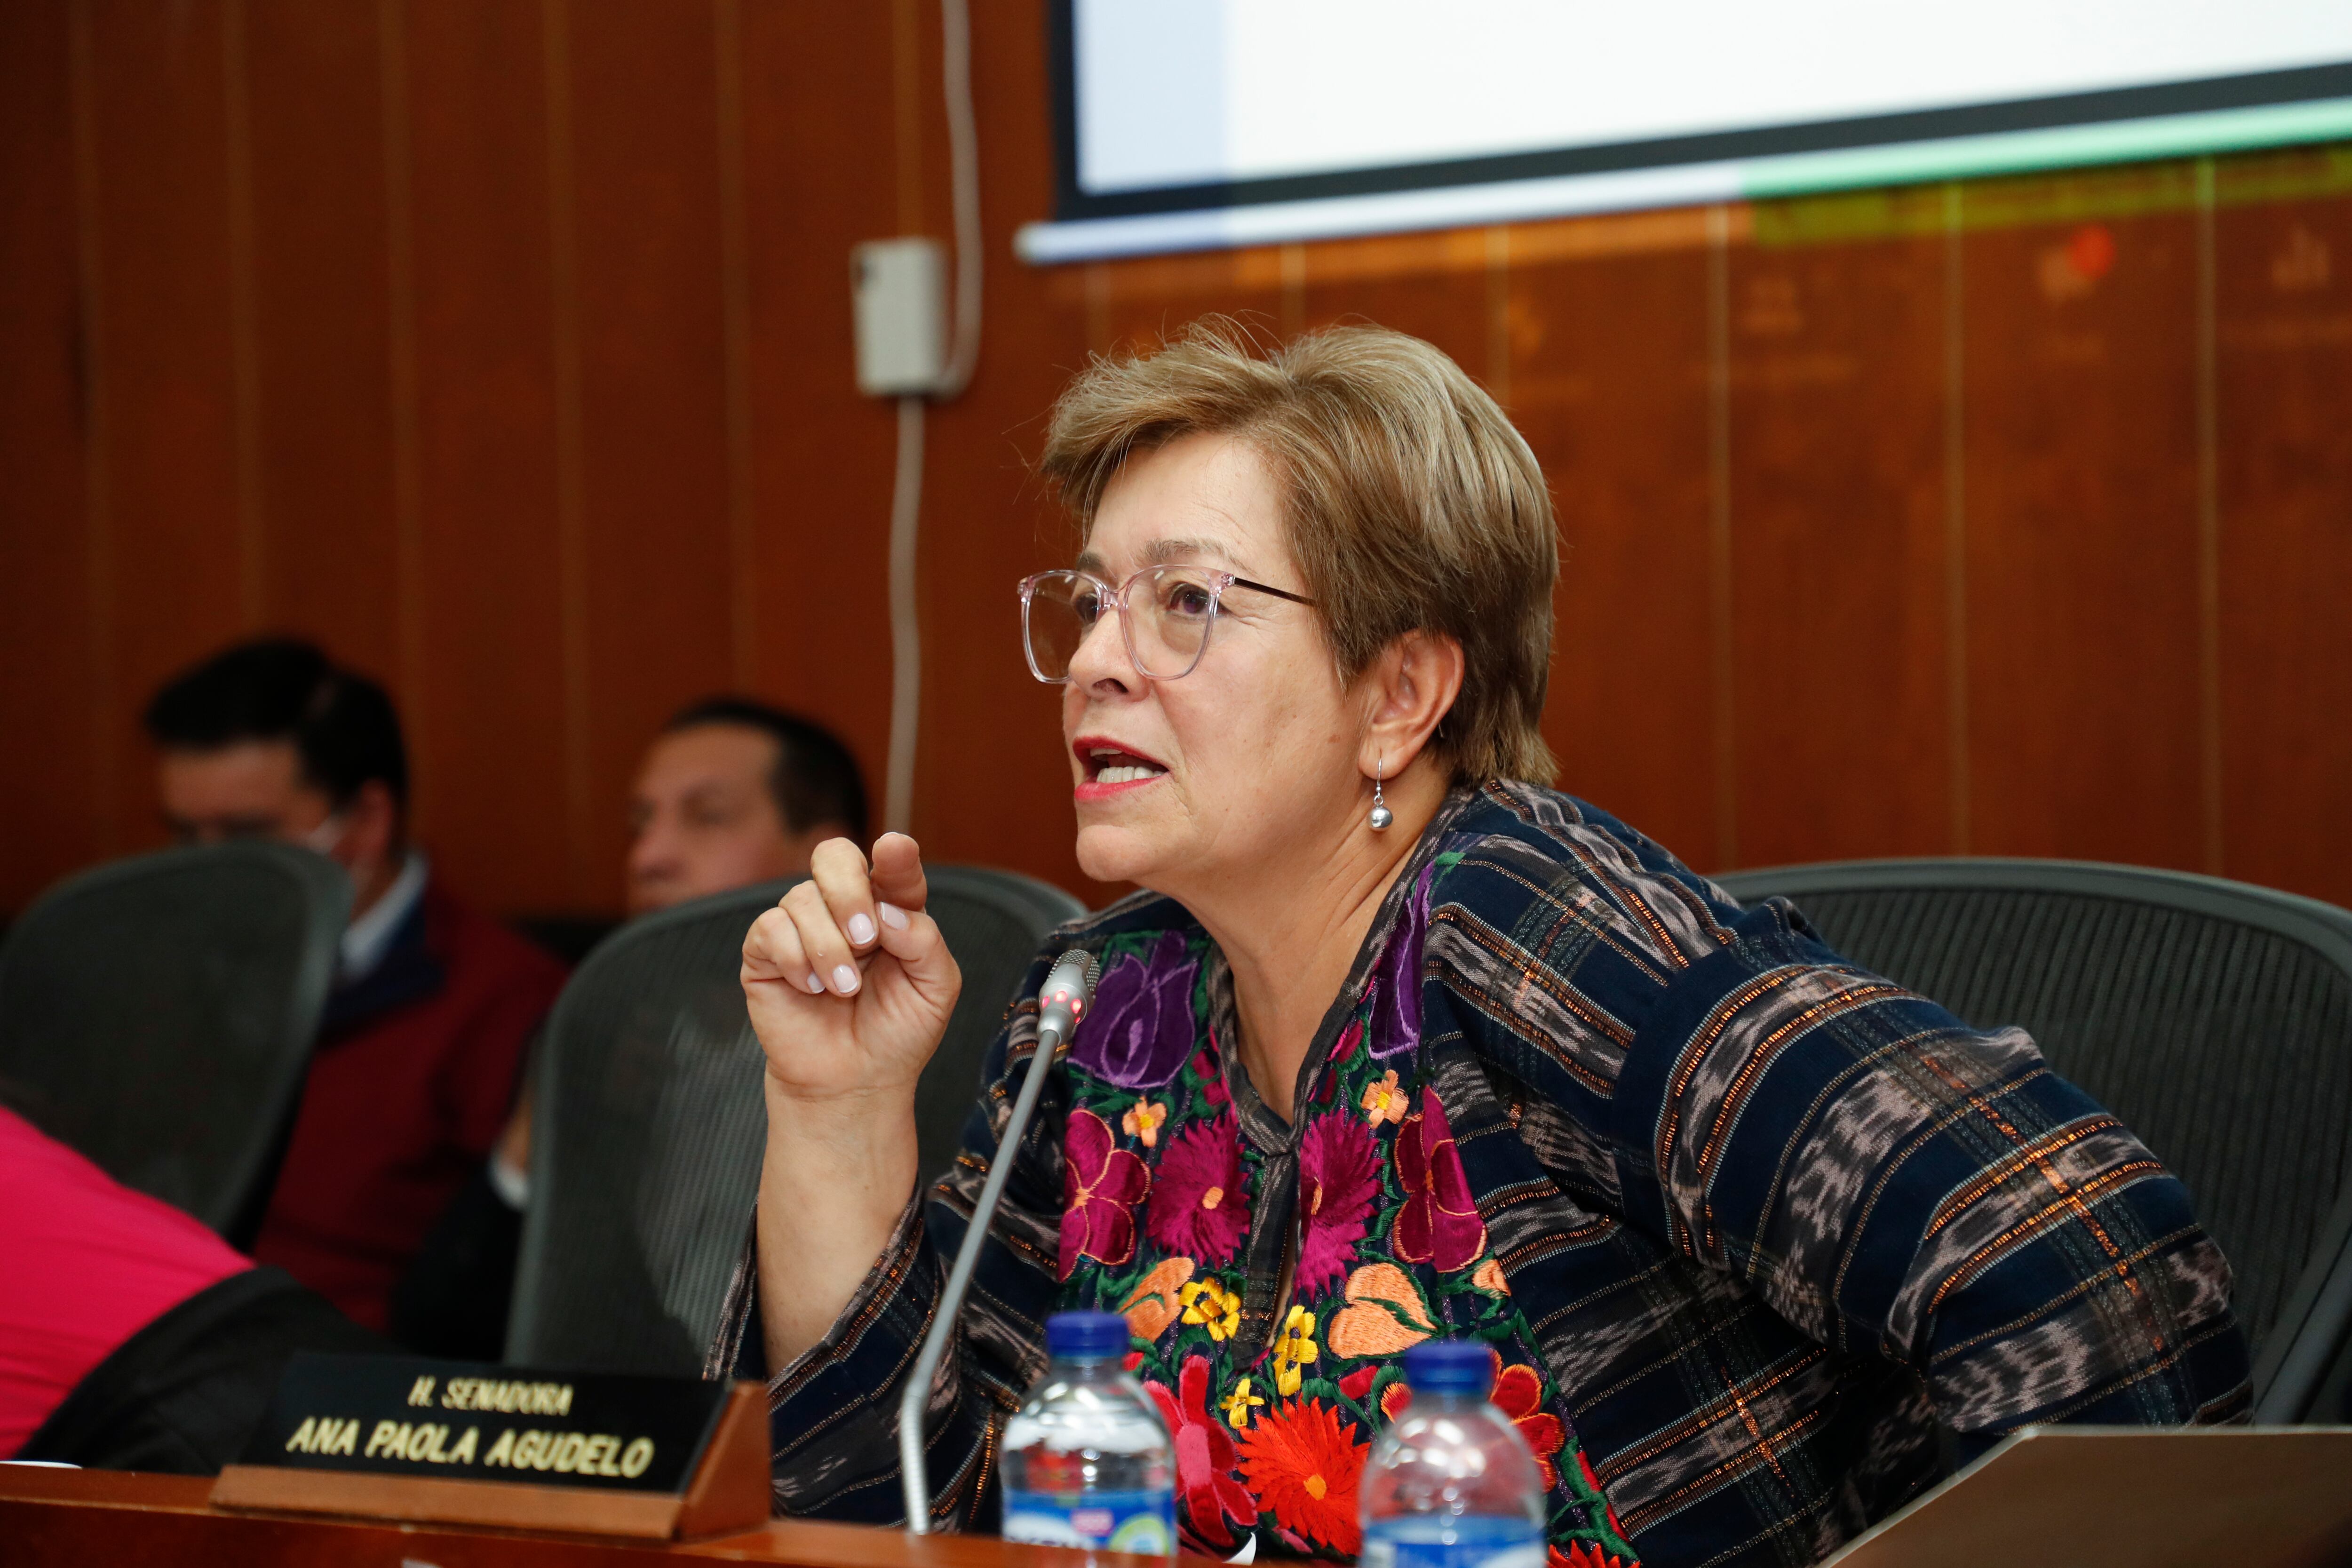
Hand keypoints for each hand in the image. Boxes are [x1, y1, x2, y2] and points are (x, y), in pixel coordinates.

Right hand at [740, 833, 960, 1110]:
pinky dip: (796, 958)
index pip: (891, 866)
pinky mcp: (765, 952)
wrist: (856, 1081)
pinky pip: (770, 927)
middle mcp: (844, 908)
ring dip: (828, 946)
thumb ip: (924, 940)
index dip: (894, 855)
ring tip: (844, 990)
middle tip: (865, 938)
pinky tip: (812, 988)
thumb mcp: (935, 988)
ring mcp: (802, 926)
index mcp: (890, 908)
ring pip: (802, 897)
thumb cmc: (898, 1032)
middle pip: (834, 856)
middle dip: (848, 891)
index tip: (894, 850)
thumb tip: (888, 912)